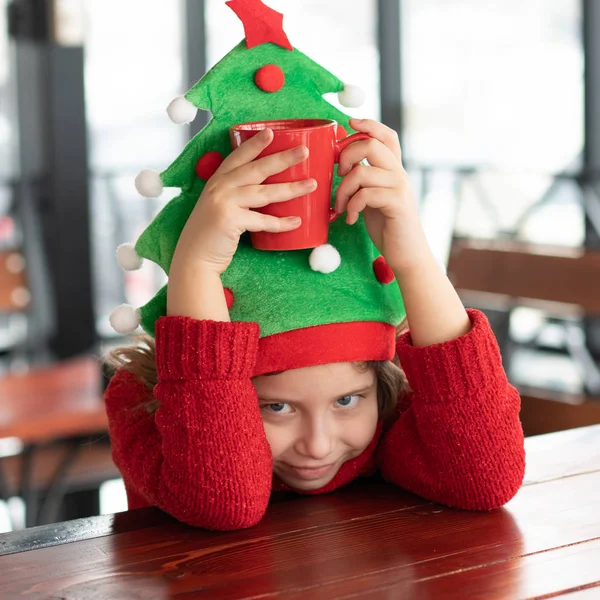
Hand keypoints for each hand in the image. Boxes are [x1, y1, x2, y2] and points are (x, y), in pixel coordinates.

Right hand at [171, 128, 316, 275]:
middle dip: (283, 158)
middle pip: (257, 169)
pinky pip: (262, 220)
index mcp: (217, 180)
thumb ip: (236, 196)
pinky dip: (281, 223)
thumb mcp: (219, 206)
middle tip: (304, 151)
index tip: (271, 131)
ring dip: (291, 188)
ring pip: (265, 192)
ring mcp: (224, 202)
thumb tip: (268, 192)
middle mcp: (220, 187)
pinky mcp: (230, 220)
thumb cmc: (210, 234)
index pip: (238, 156)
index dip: (255, 144)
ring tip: (311, 184)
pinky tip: (296, 222)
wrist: (194, 258)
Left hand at [335, 118, 431, 275]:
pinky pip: (365, 194)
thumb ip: (363, 181)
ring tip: (342, 207)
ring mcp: (400, 187)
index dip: (368, 124)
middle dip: (345, 156)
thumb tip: (340, 166)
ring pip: (361, 172)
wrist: (406, 254)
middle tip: (338, 176)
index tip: (349, 123)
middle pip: (370, 144)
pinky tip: (351, 219)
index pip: (386, 135)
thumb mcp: (372, 198)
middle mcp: (399, 173)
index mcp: (393, 169)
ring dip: (343, 191)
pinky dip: (352, 206)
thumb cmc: (387, 226)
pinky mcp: (397, 203)